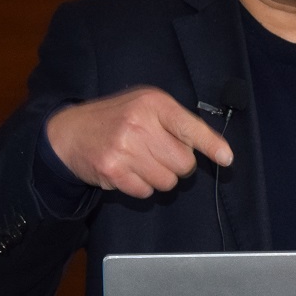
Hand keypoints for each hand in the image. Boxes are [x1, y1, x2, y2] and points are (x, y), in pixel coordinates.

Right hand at [45, 87, 232, 198]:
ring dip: (158, 178)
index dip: (211, 145)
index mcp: (152, 103)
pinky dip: (140, 186)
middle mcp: (140, 123)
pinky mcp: (113, 170)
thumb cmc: (115, 119)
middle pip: (183, 163)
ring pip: (167, 182)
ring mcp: (125, 148)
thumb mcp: (145, 107)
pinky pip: (145, 192)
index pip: (190, 127)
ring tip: (140, 162)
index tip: (226, 159)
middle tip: (158, 155)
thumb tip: (215, 148)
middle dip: (176, 166)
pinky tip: (127, 171)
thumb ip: (176, 123)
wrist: (69, 133)